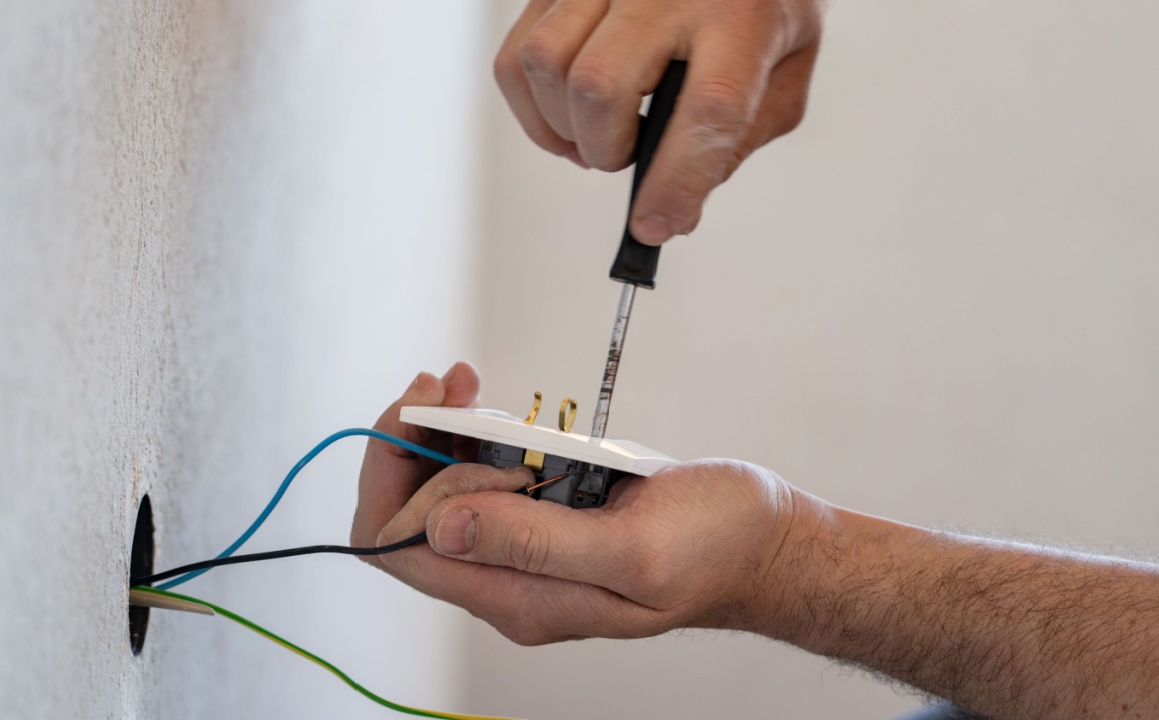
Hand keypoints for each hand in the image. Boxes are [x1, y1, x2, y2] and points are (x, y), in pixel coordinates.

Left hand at [352, 365, 807, 643]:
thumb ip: (535, 543)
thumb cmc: (717, 546)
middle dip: (415, 440)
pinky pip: (483, 477)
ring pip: (440, 490)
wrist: (766, 541)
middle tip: (456, 383)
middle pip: (409, 514)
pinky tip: (494, 405)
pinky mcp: (547, 519)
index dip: (392, 477)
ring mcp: (526, 550)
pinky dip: (477, 433)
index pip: (398, 550)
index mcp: (519, 598)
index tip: (425, 413)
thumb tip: (439, 528)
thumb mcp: (631, 546)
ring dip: (442, 429)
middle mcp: (509, 581)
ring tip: (467, 382)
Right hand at [495, 0, 824, 244]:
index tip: (653, 226)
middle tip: (630, 156)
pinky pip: (517, 55)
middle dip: (607, 149)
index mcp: (741, 14)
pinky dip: (532, 106)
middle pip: (600, 86)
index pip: (707, 109)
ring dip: (564, 128)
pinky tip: (569, 112)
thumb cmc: (760, 1)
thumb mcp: (785, 69)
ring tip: (599, 134)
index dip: (676, 182)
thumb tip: (675, 213)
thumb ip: (738, 140)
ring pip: (546, 66)